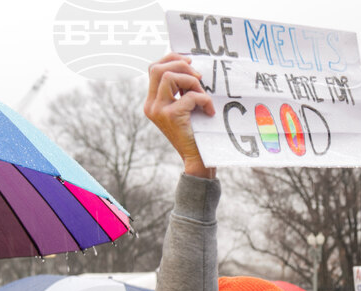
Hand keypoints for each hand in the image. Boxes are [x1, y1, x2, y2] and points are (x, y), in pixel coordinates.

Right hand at [144, 53, 215, 177]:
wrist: (197, 160)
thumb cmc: (196, 133)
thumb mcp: (186, 108)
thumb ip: (182, 91)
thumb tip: (192, 67)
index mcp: (153, 101)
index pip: (153, 69)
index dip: (171, 59)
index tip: (189, 60)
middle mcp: (151, 104)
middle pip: (157, 68)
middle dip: (181, 66)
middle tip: (199, 76)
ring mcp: (158, 110)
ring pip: (169, 77)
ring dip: (192, 82)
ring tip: (204, 96)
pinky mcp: (171, 116)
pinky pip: (189, 96)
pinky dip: (203, 99)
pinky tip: (209, 111)